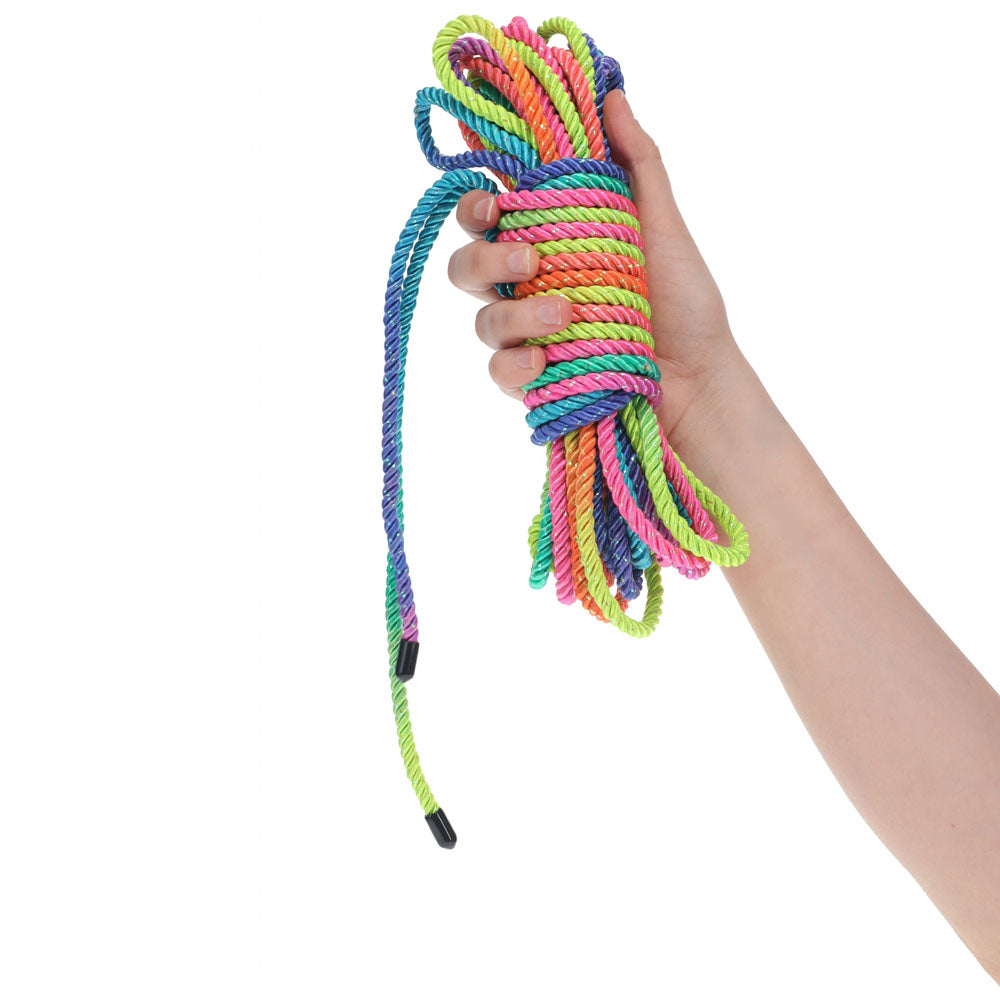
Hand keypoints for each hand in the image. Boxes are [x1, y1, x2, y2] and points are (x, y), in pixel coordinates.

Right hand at [448, 89, 748, 456]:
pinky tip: (544, 362)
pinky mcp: (534, 382)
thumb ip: (637, 162)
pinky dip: (516, 367)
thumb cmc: (684, 303)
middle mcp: (529, 290)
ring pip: (481, 322)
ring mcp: (528, 338)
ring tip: (563, 317)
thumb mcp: (663, 226)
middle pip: (468, 268)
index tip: (493, 203)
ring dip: (512, 316)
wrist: (699, 379)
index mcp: (550, 245)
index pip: (489, 218)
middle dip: (485, 261)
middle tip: (531, 262)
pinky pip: (500, 373)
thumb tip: (613, 95)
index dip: (475, 206)